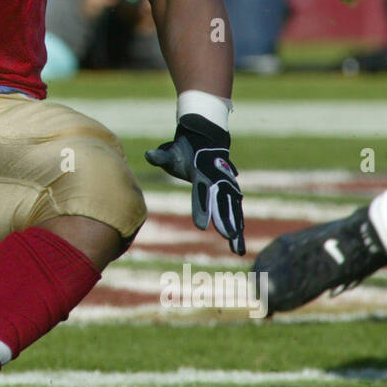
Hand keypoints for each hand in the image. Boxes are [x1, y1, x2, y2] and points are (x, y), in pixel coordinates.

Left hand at [145, 112, 245, 254]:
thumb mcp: (171, 151)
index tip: (201, 227)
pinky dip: (237, 226)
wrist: (206, 137)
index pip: (201, 193)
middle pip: (222, 203)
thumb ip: (161, 156)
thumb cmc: (184, 149)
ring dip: (236, 228)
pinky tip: (238, 245)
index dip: (202, 209)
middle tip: (227, 236)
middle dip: (224, 220)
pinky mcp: (230, 191)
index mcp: (201, 173)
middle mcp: (217, 180)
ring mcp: (226, 186)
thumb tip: (149, 154)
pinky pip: (234, 211)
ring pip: (233, 209)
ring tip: (237, 249)